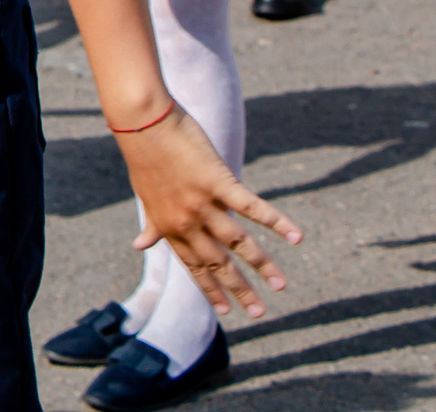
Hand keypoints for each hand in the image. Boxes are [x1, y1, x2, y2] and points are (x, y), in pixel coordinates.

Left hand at [117, 106, 300, 317]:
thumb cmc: (144, 155)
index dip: (210, 290)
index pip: (194, 267)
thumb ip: (153, 224)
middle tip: (260, 313)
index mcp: (171, 227)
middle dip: (240, 290)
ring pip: (239, 242)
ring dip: (263, 265)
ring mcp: (203, 203)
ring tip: (282, 285)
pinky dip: (276, 222)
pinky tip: (296, 237)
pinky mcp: (218, 181)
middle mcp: (187, 222)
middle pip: (219, 263)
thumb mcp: (146, 196)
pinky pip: (251, 207)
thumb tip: (140, 245)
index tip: (226, 312)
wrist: (141, 122)